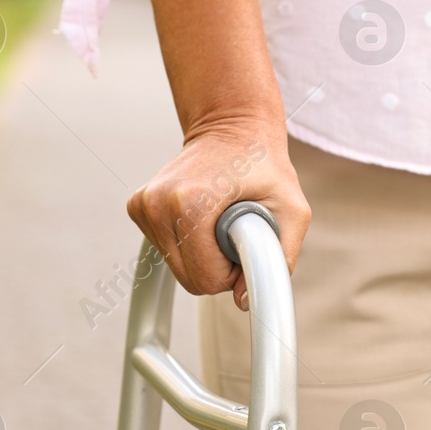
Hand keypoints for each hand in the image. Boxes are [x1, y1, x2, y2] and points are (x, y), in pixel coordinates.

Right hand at [126, 119, 309, 309]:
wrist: (232, 129)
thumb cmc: (264, 166)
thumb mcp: (293, 210)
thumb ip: (278, 258)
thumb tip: (243, 300)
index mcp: (191, 203)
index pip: (205, 278)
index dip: (232, 273)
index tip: (244, 245)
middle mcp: (159, 203)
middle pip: (188, 278)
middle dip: (217, 267)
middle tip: (236, 233)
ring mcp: (144, 205)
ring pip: (175, 267)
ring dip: (203, 255)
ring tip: (221, 220)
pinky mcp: (137, 207)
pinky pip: (165, 250)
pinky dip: (187, 243)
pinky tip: (202, 215)